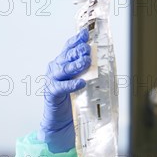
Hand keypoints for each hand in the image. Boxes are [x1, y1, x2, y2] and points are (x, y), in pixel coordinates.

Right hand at [38, 28, 90, 152]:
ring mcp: (52, 81)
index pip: (68, 48)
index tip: (86, 34)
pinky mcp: (51, 94)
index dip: (76, 40)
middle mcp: (55, 70)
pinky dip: (71, 84)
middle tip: (88, 49)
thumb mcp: (83, 84)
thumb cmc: (72, 102)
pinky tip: (81, 82)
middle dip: (77, 51)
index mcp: (62, 64)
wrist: (60, 123)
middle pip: (66, 56)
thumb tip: (104, 64)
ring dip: (75, 65)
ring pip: (63, 69)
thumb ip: (89, 73)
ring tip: (86, 62)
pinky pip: (61, 86)